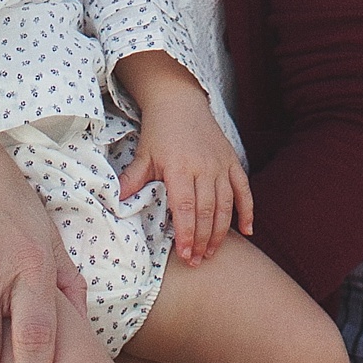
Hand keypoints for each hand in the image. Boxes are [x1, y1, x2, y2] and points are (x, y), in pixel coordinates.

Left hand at [119, 56, 253, 265]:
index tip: (185, 255)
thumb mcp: (143, 154)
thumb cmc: (159, 131)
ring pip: (225, 205)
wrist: (179, 101)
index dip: (187, 233)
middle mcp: (203, 167)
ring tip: (212, 253)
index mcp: (179, 167)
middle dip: (203, 240)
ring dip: (221, 232)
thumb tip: (116, 201)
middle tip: (197, 261)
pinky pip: (244, 190)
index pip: (185, 207)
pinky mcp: (232, 161)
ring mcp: (220, 165)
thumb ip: (133, 179)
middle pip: (207, 211)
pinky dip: (247, 211)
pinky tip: (247, 231)